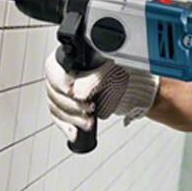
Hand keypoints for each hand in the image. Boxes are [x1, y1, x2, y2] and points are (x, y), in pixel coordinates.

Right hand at [45, 51, 159, 142]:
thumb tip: (77, 92)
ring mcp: (66, 88)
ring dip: (71, 117)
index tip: (73, 91)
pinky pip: (59, 117)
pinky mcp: (70, 104)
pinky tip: (74, 133)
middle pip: (54, 91)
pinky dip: (66, 126)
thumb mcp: (111, 72)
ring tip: (88, 121)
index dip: (61, 82)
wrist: (137, 87)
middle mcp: (67, 71)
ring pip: (55, 106)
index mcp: (74, 56)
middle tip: (88, 108)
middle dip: (72, 104)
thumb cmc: (127, 73)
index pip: (54, 69)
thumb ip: (92, 80)